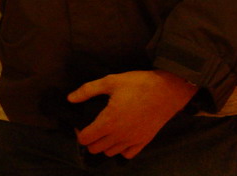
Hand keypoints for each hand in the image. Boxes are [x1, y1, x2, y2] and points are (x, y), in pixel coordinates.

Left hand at [69, 70, 197, 159]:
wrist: (167, 90)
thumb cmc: (138, 84)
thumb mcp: (110, 81)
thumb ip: (88, 90)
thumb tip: (70, 98)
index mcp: (109, 121)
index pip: (85, 139)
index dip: (79, 132)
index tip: (81, 123)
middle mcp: (120, 135)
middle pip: (95, 149)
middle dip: (90, 139)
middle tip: (92, 126)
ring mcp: (132, 140)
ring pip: (110, 152)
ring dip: (104, 144)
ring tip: (105, 130)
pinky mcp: (144, 141)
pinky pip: (127, 154)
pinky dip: (120, 148)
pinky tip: (120, 135)